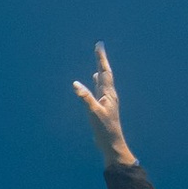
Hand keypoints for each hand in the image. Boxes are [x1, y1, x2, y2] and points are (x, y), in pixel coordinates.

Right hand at [73, 44, 134, 168]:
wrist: (111, 143)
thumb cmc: (104, 129)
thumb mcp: (93, 113)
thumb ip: (85, 98)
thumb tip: (75, 84)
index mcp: (109, 93)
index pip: (104, 71)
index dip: (101, 58)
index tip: (99, 44)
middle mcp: (109, 94)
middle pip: (105, 73)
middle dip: (101, 60)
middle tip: (99, 47)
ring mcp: (106, 100)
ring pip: (102, 81)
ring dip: (100, 70)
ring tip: (98, 61)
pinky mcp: (103, 106)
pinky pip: (99, 89)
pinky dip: (97, 81)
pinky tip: (95, 80)